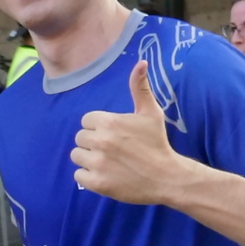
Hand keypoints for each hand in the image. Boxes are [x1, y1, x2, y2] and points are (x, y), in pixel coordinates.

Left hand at [70, 61, 190, 204]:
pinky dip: (88, 177)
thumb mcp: (151, 113)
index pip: (87, 121)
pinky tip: (105, 175)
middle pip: (80, 138)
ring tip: (107, 162)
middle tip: (112, 150)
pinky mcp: (97, 183)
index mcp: (110, 122)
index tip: (114, 135)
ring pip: (76, 156)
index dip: (99, 127)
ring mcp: (98, 163)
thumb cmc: (158, 143)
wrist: (167, 177)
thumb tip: (141, 62)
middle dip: (92, 143)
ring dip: (88, 159)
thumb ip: (140, 87)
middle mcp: (101, 141)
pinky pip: (78, 176)